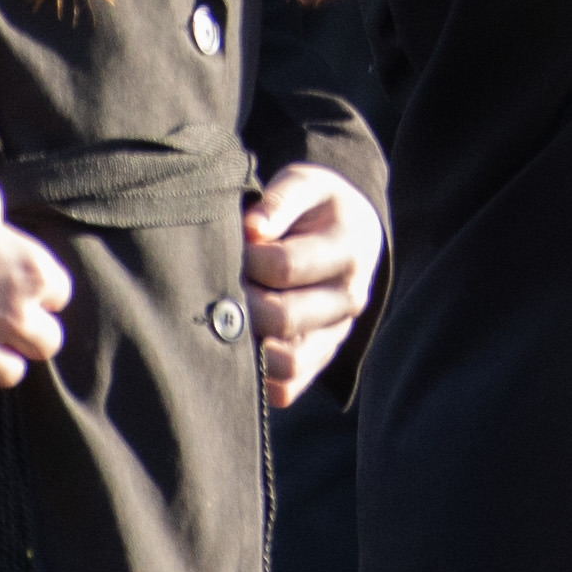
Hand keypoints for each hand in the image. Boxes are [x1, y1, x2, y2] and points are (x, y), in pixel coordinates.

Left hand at [245, 163, 380, 409]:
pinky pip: (288, 388)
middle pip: (284, 318)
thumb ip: (280, 200)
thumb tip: (252, 230)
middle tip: (222, 285)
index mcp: (349, 250)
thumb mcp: (306, 183)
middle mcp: (349, 298)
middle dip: (240, 302)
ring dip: (248, 345)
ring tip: (228, 317)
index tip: (234, 247)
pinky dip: (258, 379)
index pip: (284, 267)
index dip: (247, 259)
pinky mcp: (320, 360)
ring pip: (288, 363)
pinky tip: (239, 349)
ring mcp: (336, 334)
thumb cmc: (317, 207)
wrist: (349, 234)